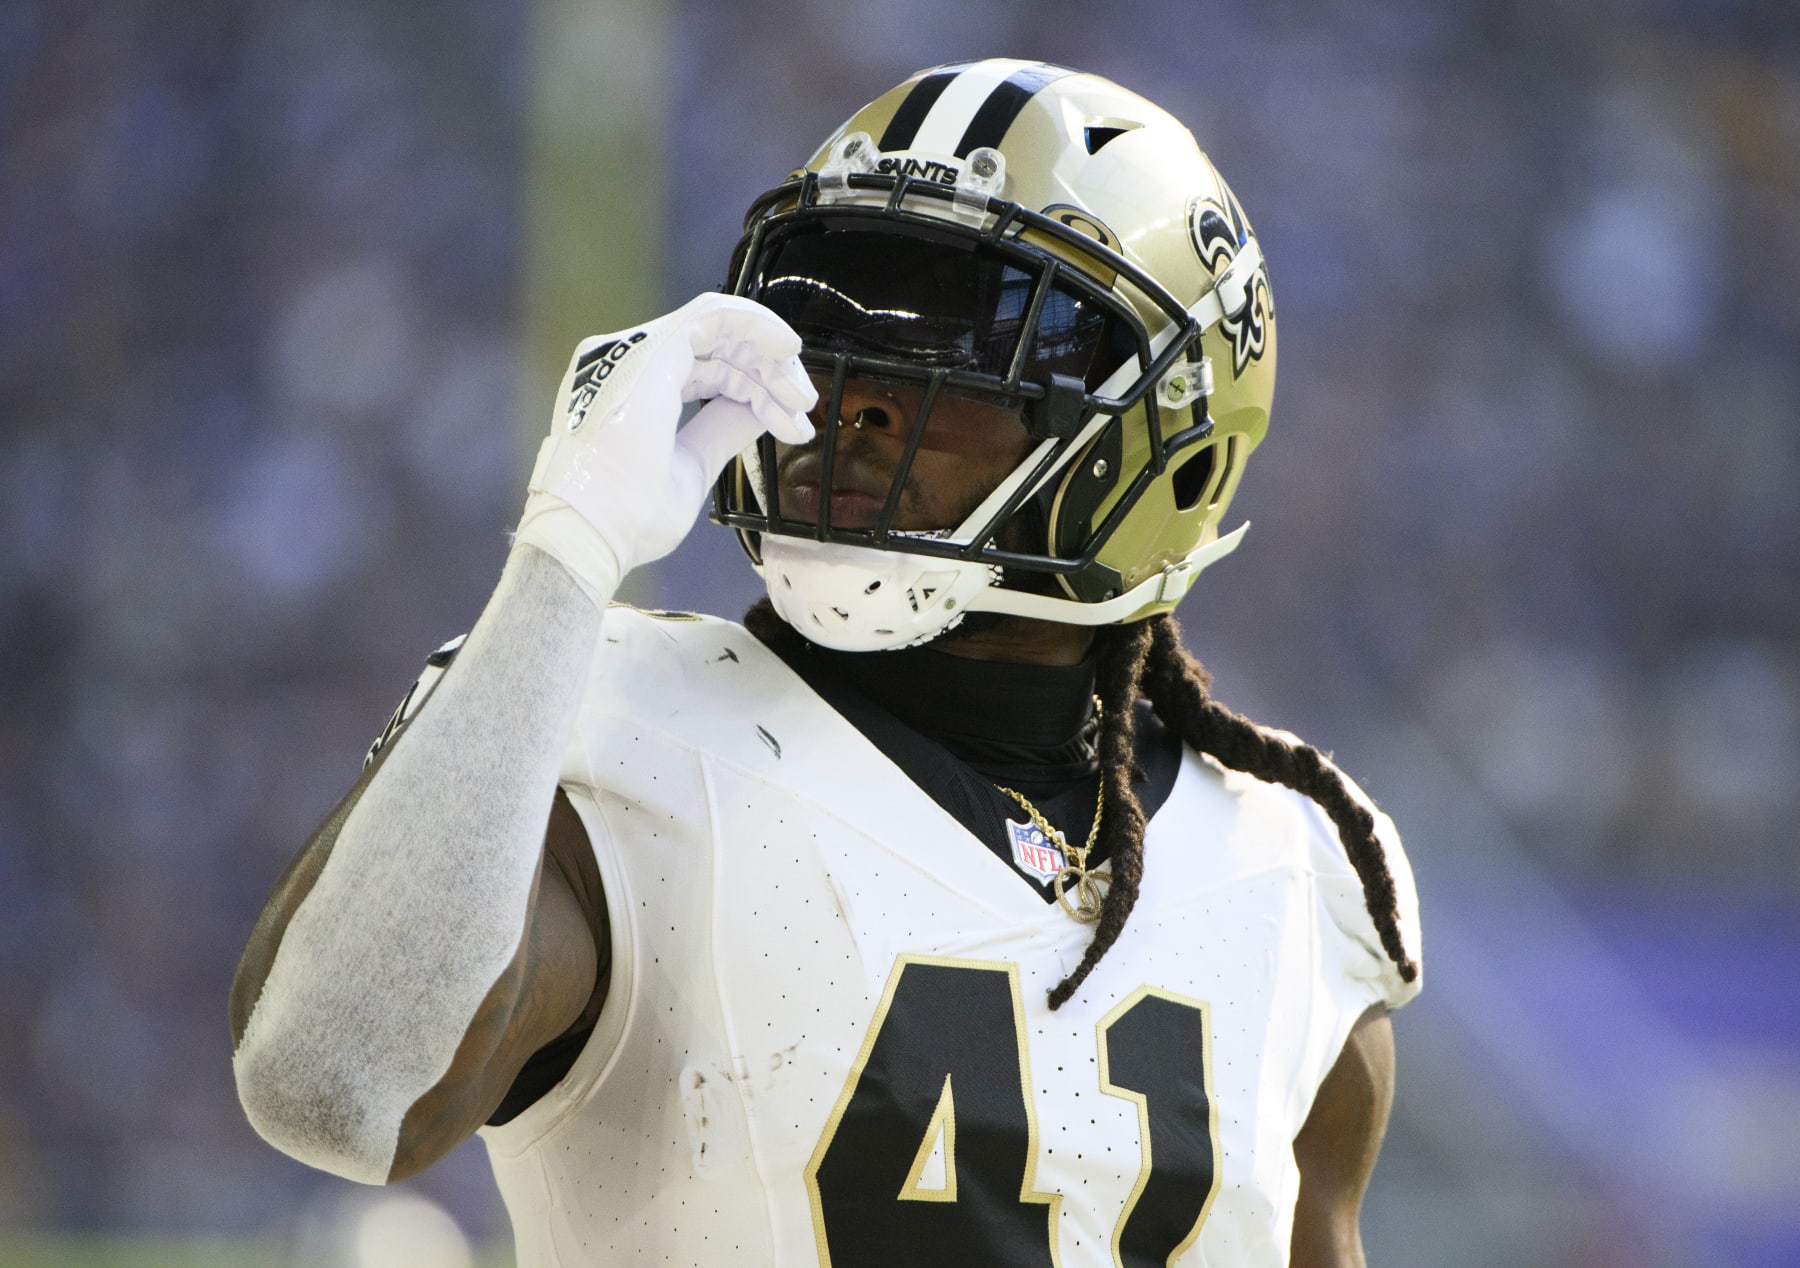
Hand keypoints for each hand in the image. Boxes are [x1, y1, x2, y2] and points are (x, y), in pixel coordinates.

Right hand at [514, 293, 815, 601]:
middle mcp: (628, 362)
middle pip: (716, 347)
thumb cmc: (626, 518)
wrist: (591, 535)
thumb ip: (722, 430)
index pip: (707, 371)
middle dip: (769, 374)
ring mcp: (633, 352)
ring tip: (800, 399)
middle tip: (803, 407)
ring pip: (719, 328)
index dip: (756, 393)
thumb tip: (758, 411)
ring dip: (768, 359)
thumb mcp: (693, 466)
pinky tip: (786, 352)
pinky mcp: (650, 351)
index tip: (793, 428)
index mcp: (633, 390)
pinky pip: (714, 316)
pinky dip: (756, 327)